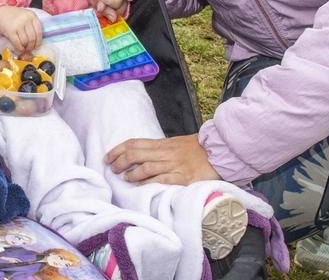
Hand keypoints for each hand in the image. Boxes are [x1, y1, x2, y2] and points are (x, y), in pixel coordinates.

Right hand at [0, 5, 42, 55]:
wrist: (0, 13)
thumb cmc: (14, 16)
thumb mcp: (26, 16)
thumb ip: (32, 25)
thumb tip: (36, 42)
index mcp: (32, 15)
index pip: (39, 32)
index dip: (38, 41)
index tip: (37, 46)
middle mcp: (26, 20)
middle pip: (32, 38)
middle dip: (31, 46)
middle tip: (29, 48)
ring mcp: (18, 25)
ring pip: (25, 41)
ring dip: (25, 47)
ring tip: (24, 48)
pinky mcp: (11, 31)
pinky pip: (17, 43)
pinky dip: (19, 48)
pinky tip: (20, 48)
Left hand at [105, 134, 220, 184]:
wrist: (220, 152)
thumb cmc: (197, 149)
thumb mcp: (175, 144)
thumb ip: (159, 149)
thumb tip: (140, 154)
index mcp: (162, 143)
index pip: (134, 143)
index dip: (118, 149)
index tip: (107, 156)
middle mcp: (166, 153)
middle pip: (136, 153)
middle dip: (120, 161)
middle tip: (112, 168)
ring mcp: (174, 165)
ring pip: (146, 166)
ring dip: (131, 173)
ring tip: (124, 177)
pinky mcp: (183, 177)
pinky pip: (162, 179)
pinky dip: (149, 181)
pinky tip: (140, 184)